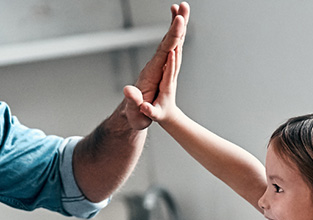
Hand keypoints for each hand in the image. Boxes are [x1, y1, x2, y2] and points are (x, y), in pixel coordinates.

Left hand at [123, 2, 188, 128]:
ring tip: (182, 8)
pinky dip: (176, 35)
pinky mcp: (161, 67)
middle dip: (176, 23)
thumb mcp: (134, 110)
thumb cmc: (134, 114)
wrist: (131, 115)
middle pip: (167, 40)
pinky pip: (170, 47)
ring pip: (169, 41)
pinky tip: (180, 26)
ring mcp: (157, 65)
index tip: (179, 21)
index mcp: (152, 72)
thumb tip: (128, 90)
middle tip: (184, 5)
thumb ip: (132, 100)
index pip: (164, 50)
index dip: (172, 36)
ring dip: (176, 25)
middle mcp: (154, 64)